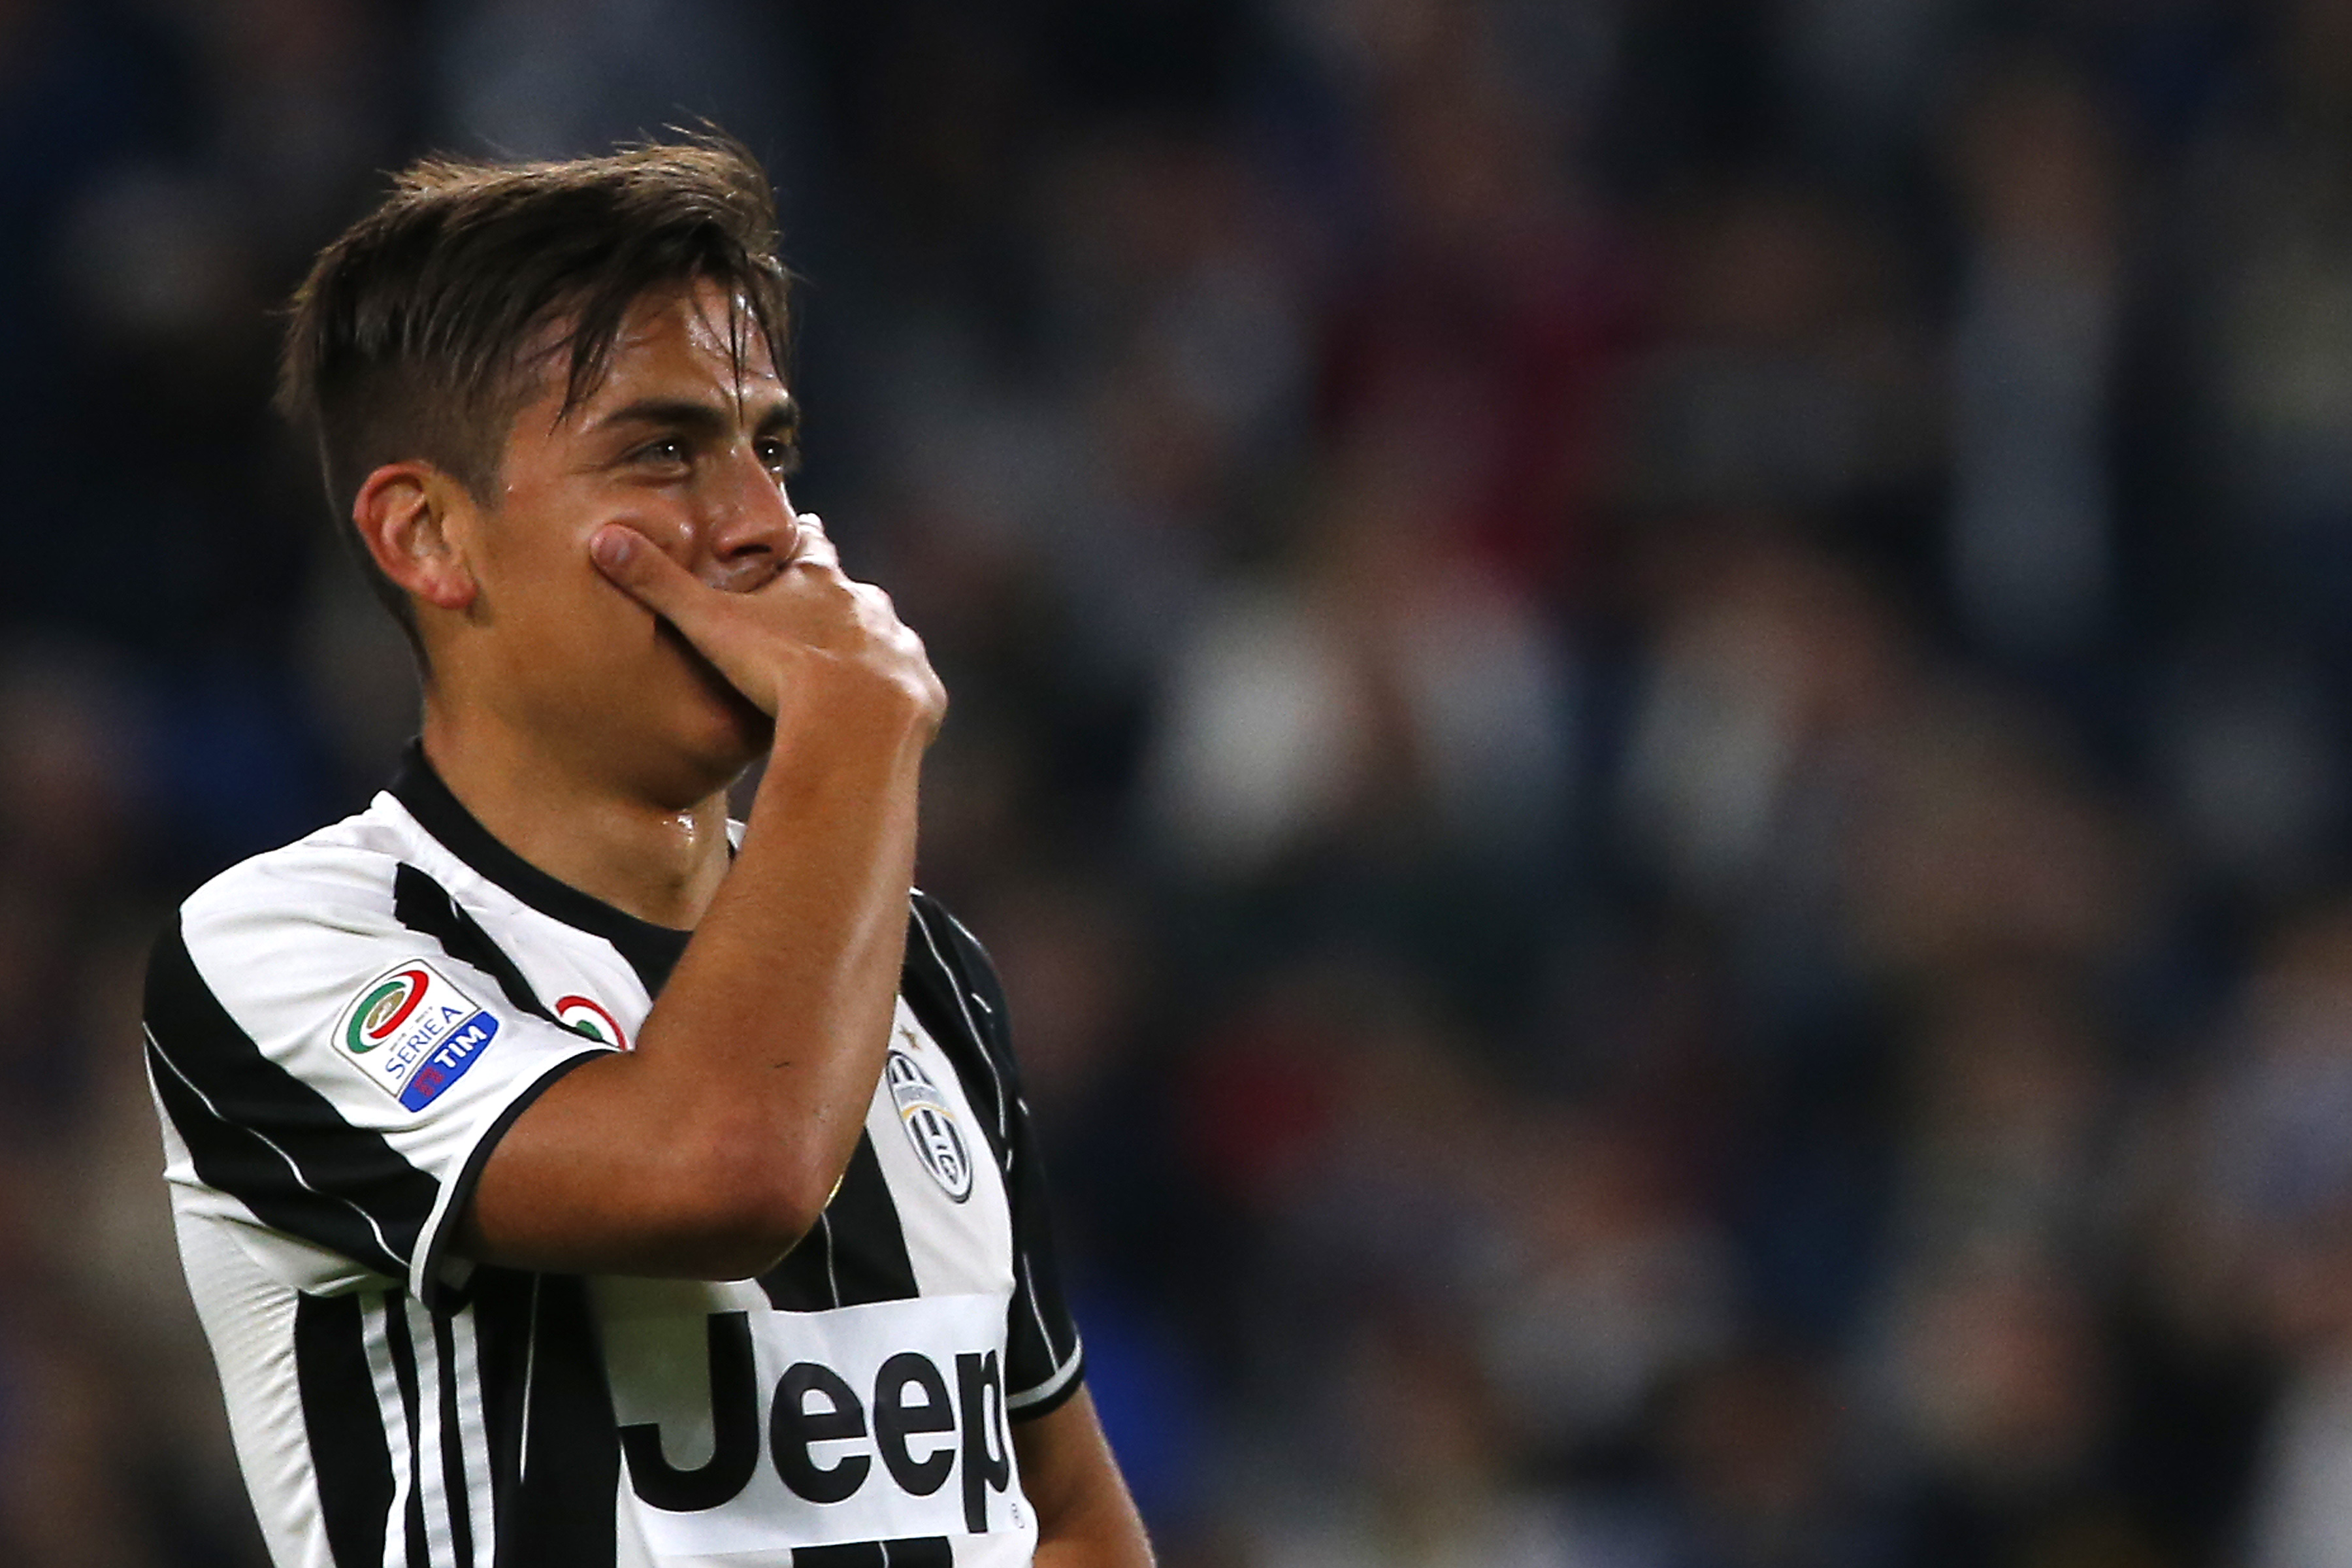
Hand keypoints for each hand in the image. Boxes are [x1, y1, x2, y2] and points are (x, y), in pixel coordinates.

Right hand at [589, 513, 945, 741]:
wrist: (854, 723)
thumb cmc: (779, 670)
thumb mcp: (708, 624)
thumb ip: (657, 585)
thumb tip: (602, 540)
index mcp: (820, 582)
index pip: (812, 545)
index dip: (805, 538)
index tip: (808, 527)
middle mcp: (869, 605)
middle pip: (853, 593)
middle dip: (838, 601)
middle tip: (824, 614)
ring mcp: (902, 646)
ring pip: (887, 639)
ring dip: (871, 650)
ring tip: (853, 671)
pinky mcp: (923, 689)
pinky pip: (912, 688)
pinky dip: (897, 696)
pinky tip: (883, 714)